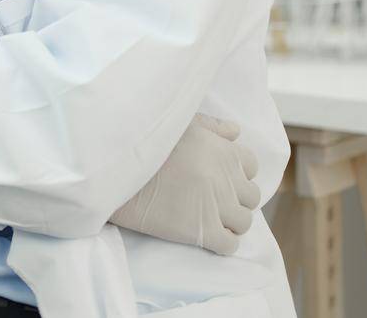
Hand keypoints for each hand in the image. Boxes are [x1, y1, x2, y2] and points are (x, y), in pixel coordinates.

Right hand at [110, 113, 259, 254]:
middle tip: (212, 200)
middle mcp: (226, 178)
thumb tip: (235, 132)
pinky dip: (221, 243)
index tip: (218, 177)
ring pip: (243, 222)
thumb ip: (212, 126)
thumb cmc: (144, 142)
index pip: (250, 166)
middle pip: (250, 197)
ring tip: (207, 218)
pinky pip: (229, 245)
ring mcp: (216, 206)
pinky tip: (203, 235)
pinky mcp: (203, 231)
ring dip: (229, 222)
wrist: (116, 171)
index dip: (235, 173)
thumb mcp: (180, 123)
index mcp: (223, 151)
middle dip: (234, 199)